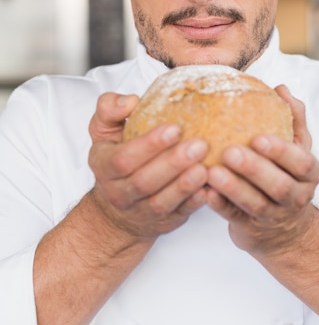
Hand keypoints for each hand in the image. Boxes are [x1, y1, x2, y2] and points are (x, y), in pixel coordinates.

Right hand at [88, 92, 208, 243]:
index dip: (149, 145)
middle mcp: (120, 192)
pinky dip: (193, 203)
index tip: (174, 128)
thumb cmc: (117, 160)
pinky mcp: (163, 223)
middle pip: (144, 181)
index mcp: (104, 166)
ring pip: (161, 202)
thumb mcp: (105, 132)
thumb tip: (130, 102)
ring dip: (184, 185)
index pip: (123, 158)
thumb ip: (110, 110)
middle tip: (200, 144)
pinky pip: (178, 215)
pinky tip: (208, 189)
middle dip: (173, 163)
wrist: (117, 211)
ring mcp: (141, 211)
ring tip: (205, 167)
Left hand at [205, 85, 318, 256]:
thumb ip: (293, 119)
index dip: (281, 152)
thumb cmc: (286, 175)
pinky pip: (234, 218)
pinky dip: (220, 206)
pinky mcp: (250, 227)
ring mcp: (273, 215)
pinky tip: (205, 192)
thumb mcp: (298, 148)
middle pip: (278, 186)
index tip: (258, 138)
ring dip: (233, 188)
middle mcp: (295, 196)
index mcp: (308, 174)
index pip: (300, 163)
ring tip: (212, 172)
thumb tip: (281, 89)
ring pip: (255, 204)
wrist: (284, 229)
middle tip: (230, 152)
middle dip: (254, 169)